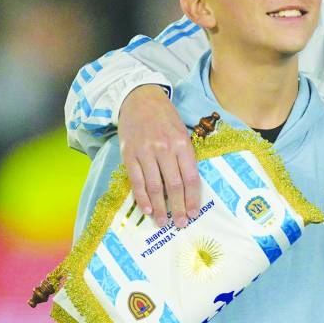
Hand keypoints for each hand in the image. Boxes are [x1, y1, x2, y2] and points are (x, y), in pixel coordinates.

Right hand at [119, 85, 199, 227]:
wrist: (140, 99)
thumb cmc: (166, 118)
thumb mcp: (183, 132)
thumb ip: (186, 156)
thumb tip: (191, 185)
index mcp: (183, 144)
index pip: (190, 177)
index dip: (193, 198)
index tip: (194, 213)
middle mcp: (165, 149)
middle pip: (174, 185)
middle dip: (178, 208)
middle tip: (180, 224)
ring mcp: (145, 152)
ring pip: (154, 186)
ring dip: (159, 207)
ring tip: (162, 222)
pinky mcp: (129, 154)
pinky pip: (136, 181)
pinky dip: (142, 197)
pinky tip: (147, 209)